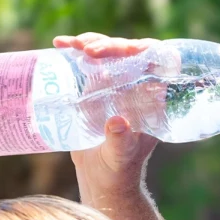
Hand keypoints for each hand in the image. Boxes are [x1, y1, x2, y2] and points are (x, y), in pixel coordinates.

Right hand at [53, 33, 160, 205]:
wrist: (101, 177)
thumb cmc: (118, 169)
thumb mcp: (120, 156)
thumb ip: (120, 141)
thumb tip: (117, 122)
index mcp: (153, 98)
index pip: (160, 62)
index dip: (148, 49)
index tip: (129, 48)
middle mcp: (138, 85)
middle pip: (130, 52)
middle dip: (110, 45)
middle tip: (89, 51)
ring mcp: (116, 83)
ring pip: (109, 51)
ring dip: (91, 42)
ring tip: (70, 44)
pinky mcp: (96, 86)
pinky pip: (89, 61)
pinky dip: (75, 50)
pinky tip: (59, 44)